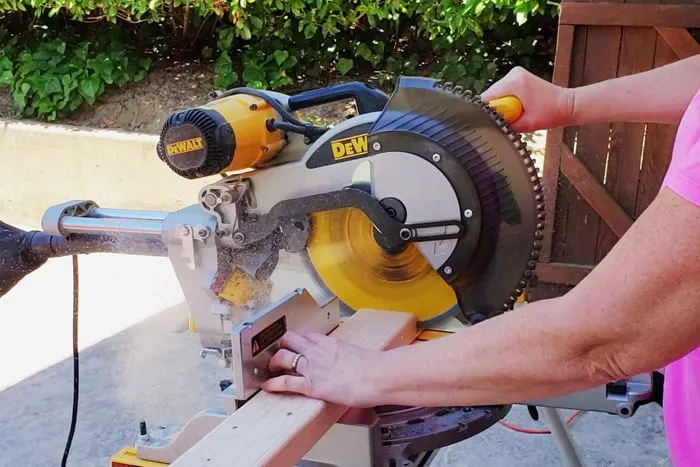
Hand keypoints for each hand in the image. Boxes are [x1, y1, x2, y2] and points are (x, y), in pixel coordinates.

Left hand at [262, 331, 382, 407]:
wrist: (376, 376)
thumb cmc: (373, 368)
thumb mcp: (357, 355)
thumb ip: (348, 356)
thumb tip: (352, 363)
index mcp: (330, 342)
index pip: (307, 335)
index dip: (297, 339)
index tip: (294, 343)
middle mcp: (317, 351)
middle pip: (290, 339)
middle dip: (281, 345)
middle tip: (278, 352)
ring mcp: (311, 367)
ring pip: (283, 356)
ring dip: (274, 361)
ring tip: (271, 367)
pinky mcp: (310, 384)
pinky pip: (285, 382)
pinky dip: (273, 384)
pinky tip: (267, 386)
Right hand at [481, 66, 574, 131]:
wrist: (568, 105)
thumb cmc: (552, 113)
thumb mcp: (525, 124)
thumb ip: (504, 124)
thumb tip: (490, 127)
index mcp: (514, 81)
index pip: (487, 97)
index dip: (489, 112)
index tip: (499, 119)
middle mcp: (513, 74)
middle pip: (491, 95)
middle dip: (498, 109)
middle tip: (514, 116)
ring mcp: (516, 74)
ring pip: (497, 94)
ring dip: (503, 106)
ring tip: (520, 111)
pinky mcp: (518, 78)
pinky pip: (504, 92)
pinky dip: (508, 101)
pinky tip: (520, 106)